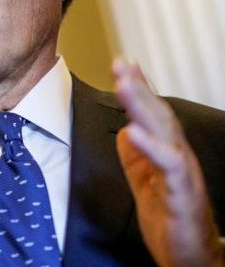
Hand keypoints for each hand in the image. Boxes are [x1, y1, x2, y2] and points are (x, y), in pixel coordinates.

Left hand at [113, 57, 223, 266]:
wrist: (190, 258)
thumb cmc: (171, 219)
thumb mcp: (145, 183)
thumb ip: (134, 158)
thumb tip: (123, 131)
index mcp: (167, 152)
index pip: (153, 113)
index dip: (140, 88)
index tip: (124, 65)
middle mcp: (178, 155)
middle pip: (158, 114)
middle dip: (139, 86)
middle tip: (121, 63)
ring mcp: (183, 172)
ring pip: (164, 131)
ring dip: (142, 105)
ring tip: (124, 84)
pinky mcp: (183, 192)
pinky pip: (168, 165)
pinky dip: (151, 146)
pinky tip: (133, 130)